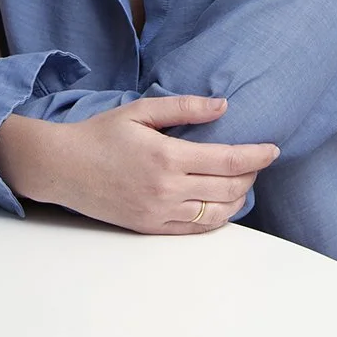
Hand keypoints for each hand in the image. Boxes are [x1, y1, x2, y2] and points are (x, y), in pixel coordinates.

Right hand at [0, 96, 279, 234]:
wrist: (64, 167)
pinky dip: (215, 219)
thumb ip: (184, 108)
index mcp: (167, 157)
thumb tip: (222, 106)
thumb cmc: (100, 134)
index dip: (255, 156)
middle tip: (258, 162)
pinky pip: (194, 230)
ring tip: (244, 183)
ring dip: (238, 200)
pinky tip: (221, 205)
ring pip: (215, 215)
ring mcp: (159, 213)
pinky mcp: (150, 227)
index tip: (273, 149)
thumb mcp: (140, 110)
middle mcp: (167, 189)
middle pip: (227, 189)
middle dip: (251, 176)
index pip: (227, 160)